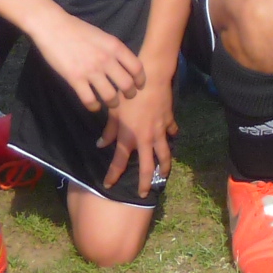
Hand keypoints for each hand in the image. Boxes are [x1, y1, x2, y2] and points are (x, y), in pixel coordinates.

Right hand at [32, 9, 144, 112]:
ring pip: (110, 96)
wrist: (53, 26)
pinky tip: (94, 104)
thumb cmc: (78, 29)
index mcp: (114, 46)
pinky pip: (90, 100)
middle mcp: (106, 59)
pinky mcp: (75, 79)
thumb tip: (123, 65)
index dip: (140, 80)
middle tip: (126, 96)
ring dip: (113, 103)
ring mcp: (90, 70)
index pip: (137, 68)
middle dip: (130, 94)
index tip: (139, 86)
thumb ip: (113, 50)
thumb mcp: (102, 36)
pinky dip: (94, 106)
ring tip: (111, 102)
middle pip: (127, 85)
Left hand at [97, 58, 177, 197]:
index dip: (113, 175)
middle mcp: (145, 139)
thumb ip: (108, 131)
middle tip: (142, 194)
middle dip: (144, 183)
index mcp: (129, 137)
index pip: (119, 162)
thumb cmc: (128, 93)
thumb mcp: (113, 111)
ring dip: (163, 168)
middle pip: (146, 168)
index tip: (108, 185)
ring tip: (162, 176)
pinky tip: (171, 139)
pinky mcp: (168, 122)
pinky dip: (171, 137)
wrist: (151, 78)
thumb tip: (101, 145)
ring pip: (164, 156)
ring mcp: (159, 132)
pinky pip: (171, 133)